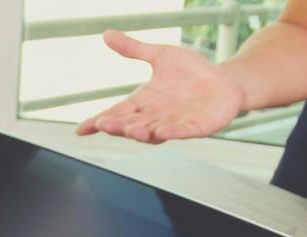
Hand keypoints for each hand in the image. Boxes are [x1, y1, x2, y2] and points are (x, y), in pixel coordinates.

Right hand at [76, 30, 244, 142]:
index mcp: (143, 102)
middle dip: (117, 126)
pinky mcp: (195, 128)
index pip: (116, 113)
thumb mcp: (160, 56)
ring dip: (141, 132)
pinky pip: (181, 132)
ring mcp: (174, 124)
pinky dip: (171, 133)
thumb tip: (106, 34)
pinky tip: (162, 131)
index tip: (81, 130)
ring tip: (130, 130)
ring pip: (152, 132)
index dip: (98, 122)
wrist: (225, 82)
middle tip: (104, 124)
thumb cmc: (192, 72)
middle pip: (130, 125)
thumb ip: (134, 49)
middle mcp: (155, 117)